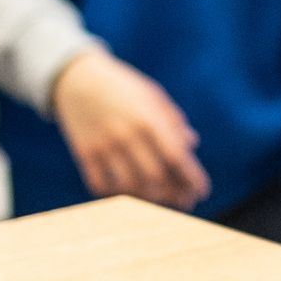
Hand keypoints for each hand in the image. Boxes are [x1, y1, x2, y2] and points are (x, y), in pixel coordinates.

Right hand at [51, 50, 210, 210]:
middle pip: (155, 176)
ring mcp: (103, 146)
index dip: (191, 177)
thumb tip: (192, 144)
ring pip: (129, 185)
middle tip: (185, 202)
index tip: (202, 192)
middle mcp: (126, 134)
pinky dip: (117, 194)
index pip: (175, 155)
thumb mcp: (152, 96)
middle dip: (174, 194)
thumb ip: (172, 120)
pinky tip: (130, 194)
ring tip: (162, 199)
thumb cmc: (124, 88)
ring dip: (149, 198)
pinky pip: (101, 185)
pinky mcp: (84, 154)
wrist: (78, 79)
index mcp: (148, 117)